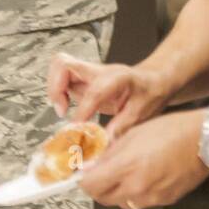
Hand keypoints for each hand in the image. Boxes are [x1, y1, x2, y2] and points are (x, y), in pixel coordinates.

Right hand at [47, 54, 169, 136]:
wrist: (154, 79)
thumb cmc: (150, 93)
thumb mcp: (140, 113)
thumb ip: (120, 128)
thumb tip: (103, 145)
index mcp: (118, 78)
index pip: (94, 92)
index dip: (82, 112)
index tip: (76, 130)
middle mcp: (100, 71)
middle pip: (64, 63)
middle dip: (55, 88)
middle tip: (62, 111)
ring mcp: (89, 72)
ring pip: (59, 66)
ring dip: (54, 88)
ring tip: (62, 108)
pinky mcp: (83, 78)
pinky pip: (62, 77)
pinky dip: (57, 90)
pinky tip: (66, 106)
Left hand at [80, 108, 208, 208]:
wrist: (206, 140)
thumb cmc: (173, 129)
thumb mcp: (134, 133)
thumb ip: (109, 152)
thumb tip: (89, 165)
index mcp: (127, 166)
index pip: (89, 186)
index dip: (82, 179)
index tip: (82, 173)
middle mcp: (137, 187)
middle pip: (102, 198)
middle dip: (98, 186)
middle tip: (102, 171)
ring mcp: (152, 198)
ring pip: (122, 202)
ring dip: (118, 190)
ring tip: (129, 170)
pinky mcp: (164, 202)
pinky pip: (140, 201)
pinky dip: (137, 192)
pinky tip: (147, 174)